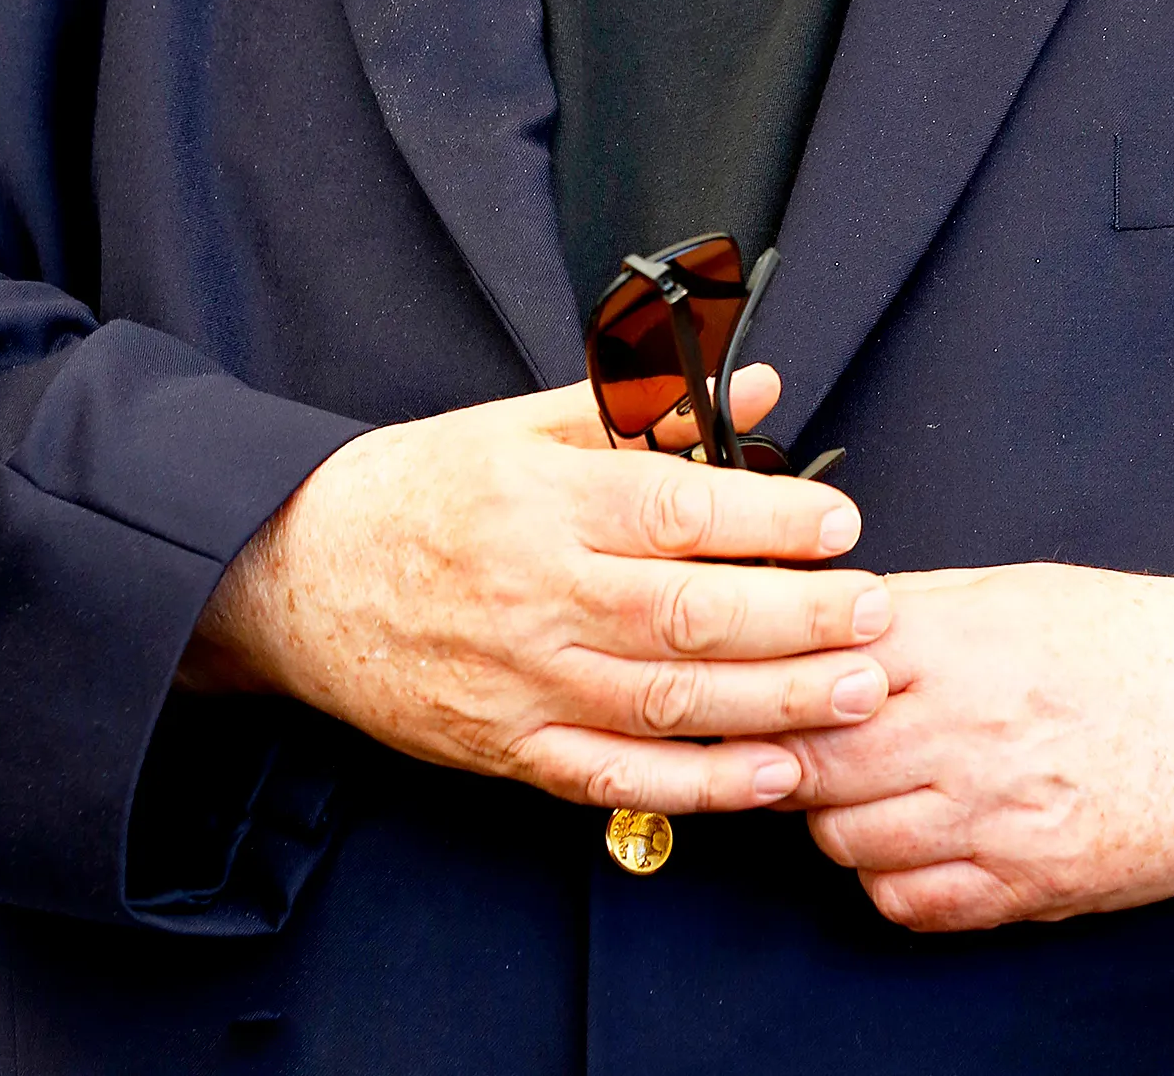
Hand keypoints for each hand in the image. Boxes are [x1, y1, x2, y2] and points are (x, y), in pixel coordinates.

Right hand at [179, 367, 889, 812]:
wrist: (296, 576)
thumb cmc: (421, 491)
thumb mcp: (521, 425)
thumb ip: (645, 409)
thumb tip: (757, 388)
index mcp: (545, 502)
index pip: (676, 509)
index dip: (766, 517)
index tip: (839, 520)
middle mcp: (539, 595)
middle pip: (687, 614)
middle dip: (795, 619)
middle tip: (876, 614)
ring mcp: (526, 683)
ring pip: (668, 702)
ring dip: (774, 704)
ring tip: (857, 693)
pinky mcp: (512, 750)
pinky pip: (620, 780)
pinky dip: (701, 785)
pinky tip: (773, 774)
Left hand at [787, 564, 1173, 930]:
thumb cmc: (1136, 643)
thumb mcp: (1019, 589)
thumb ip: (918, 607)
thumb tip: (827, 615)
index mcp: (960, 644)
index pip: (814, 672)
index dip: (772, 681)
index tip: (756, 684)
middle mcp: (968, 731)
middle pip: (812, 765)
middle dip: (789, 757)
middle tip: (794, 743)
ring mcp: (995, 817)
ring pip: (847, 841)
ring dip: (837, 819)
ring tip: (864, 789)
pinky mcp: (1027, 885)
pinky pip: (909, 905)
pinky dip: (891, 881)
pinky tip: (912, 841)